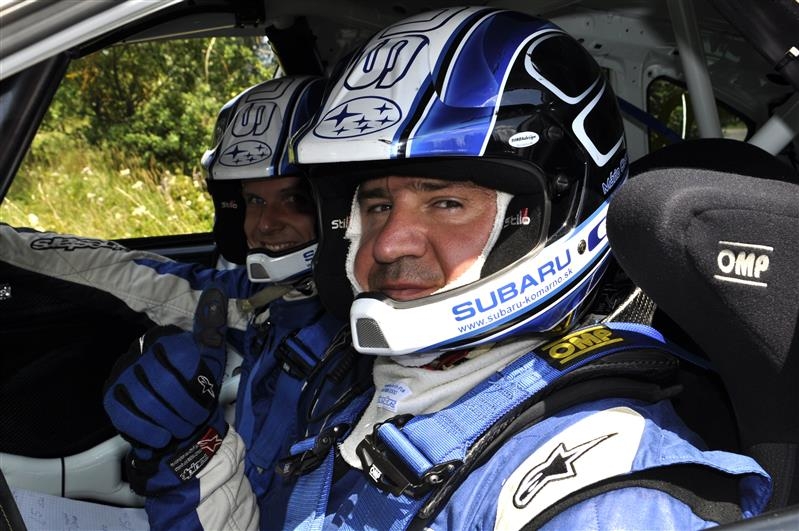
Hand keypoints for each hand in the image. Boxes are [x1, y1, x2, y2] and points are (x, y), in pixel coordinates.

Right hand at [103, 287, 227, 493]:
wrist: (177, 419)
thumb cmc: (197, 385)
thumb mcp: (211, 356)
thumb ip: (213, 327)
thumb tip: (217, 290)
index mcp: (165, 337)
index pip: (180, 361)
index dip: (196, 389)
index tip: (206, 404)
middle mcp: (139, 350)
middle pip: (163, 384)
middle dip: (184, 410)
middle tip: (193, 422)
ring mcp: (122, 373)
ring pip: (146, 402)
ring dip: (169, 422)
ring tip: (180, 429)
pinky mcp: (111, 397)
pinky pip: (127, 417)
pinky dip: (149, 431)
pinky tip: (162, 437)